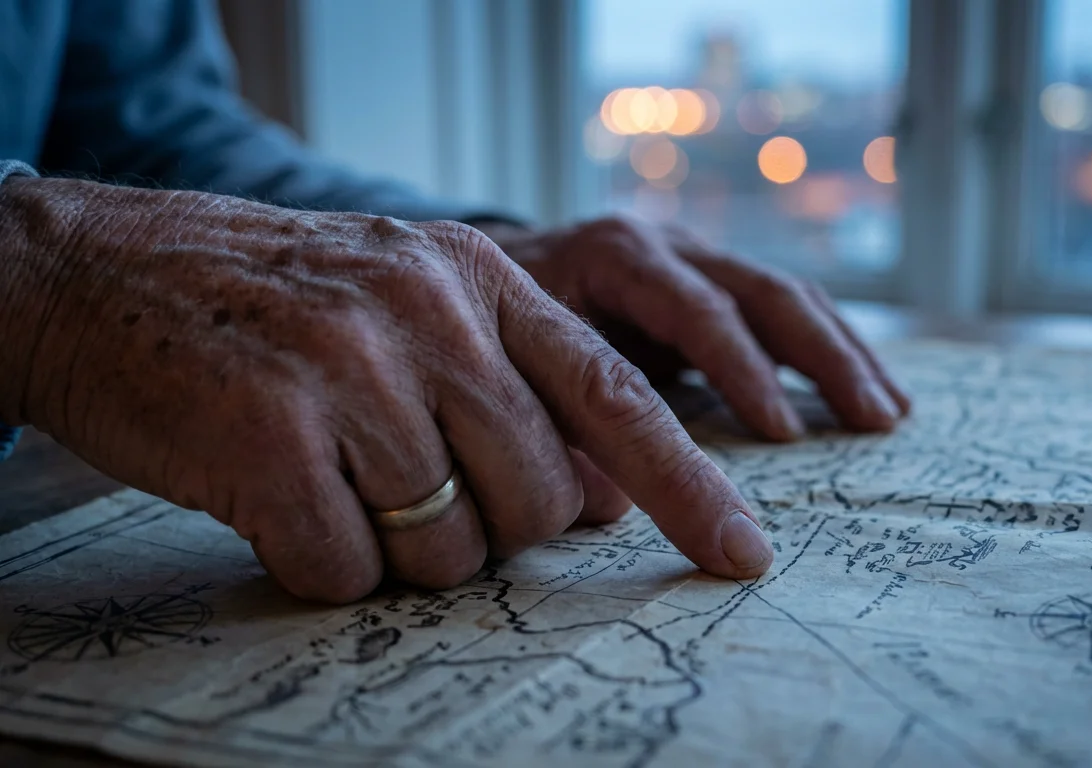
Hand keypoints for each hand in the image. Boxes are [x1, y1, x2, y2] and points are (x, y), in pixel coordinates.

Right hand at [0, 179, 774, 601]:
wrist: (96, 272)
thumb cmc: (271, 309)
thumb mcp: (407, 303)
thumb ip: (511, 384)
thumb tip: (604, 498)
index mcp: (479, 278)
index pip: (616, 396)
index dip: (689, 486)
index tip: (742, 556)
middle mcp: (430, 312)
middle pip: (539, 501)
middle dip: (489, 529)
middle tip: (407, 487)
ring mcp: (350, 367)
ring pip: (451, 549)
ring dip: (400, 549)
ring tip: (332, 479)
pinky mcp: (273, 435)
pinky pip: (351, 571)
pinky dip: (319, 563)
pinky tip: (274, 498)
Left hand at [494, 216, 910, 441]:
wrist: (471, 266)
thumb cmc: (490, 323)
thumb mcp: (508, 359)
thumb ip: (555, 421)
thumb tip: (612, 501)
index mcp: (619, 255)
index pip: (699, 310)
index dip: (743, 371)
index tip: (781, 433)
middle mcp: (668, 246)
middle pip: (765, 292)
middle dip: (824, 358)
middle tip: (871, 420)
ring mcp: (694, 257)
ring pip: (787, 295)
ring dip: (842, 353)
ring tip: (889, 411)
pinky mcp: (707, 279)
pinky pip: (780, 307)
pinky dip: (826, 347)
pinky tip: (865, 387)